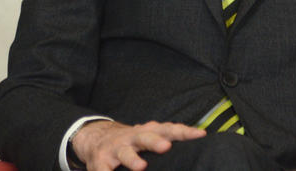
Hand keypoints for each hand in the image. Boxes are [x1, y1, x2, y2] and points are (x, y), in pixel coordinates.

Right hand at [71, 119, 206, 170]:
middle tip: (166, 147)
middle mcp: (133, 138)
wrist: (96, 137)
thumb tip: (200, 140)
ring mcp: (116, 149)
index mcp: (148, 131)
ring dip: (133, 159)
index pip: (169, 129)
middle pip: (146, 137)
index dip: (184, 131)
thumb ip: (169, 138)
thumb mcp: (149, 136)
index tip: (200, 134)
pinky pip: (103, 170)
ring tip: (141, 167)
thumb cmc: (132, 141)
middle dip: (156, 142)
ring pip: (125, 153)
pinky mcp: (100, 161)